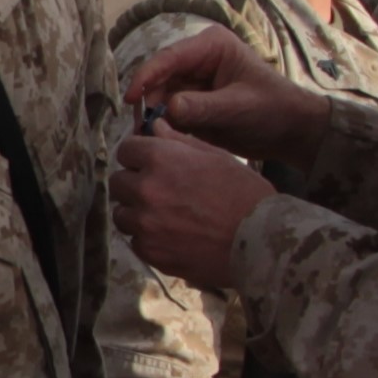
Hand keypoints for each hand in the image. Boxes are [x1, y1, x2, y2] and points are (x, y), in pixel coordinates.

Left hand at [111, 126, 275, 290]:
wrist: (259, 241)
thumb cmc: (244, 194)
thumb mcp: (216, 156)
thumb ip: (179, 141)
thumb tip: (155, 126)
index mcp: (161, 158)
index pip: (126, 150)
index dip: (138, 155)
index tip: (148, 163)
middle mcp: (146, 188)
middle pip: (118, 182)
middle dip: (133, 184)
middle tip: (158, 192)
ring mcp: (145, 222)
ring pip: (122, 214)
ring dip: (137, 213)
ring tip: (164, 216)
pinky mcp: (150, 251)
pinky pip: (135, 241)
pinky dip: (147, 239)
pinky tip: (171, 236)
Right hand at [123, 27, 333, 165]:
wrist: (291, 132)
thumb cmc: (273, 108)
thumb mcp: (239, 106)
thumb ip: (203, 107)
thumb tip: (168, 109)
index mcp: (211, 46)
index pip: (170, 57)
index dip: (146, 76)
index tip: (131, 99)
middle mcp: (198, 61)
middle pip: (159, 78)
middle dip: (149, 103)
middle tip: (140, 130)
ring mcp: (193, 84)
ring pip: (160, 98)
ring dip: (153, 118)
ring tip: (149, 140)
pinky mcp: (193, 106)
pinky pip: (169, 114)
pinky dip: (164, 128)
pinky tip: (160, 143)